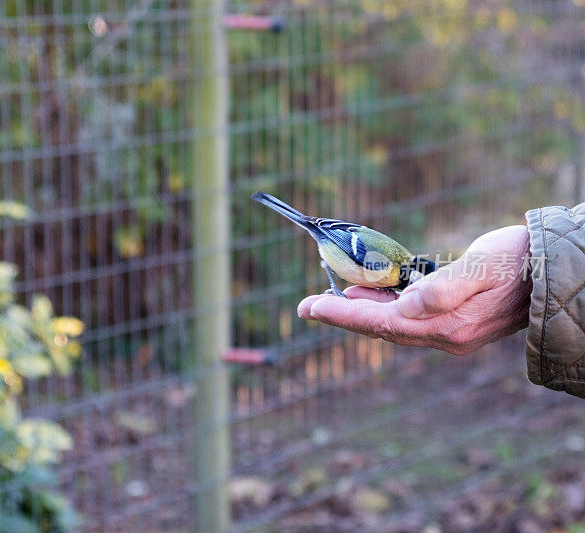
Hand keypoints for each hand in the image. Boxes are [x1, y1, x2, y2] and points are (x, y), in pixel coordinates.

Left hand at [297, 225, 532, 354]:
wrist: (556, 269)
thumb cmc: (518, 258)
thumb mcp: (481, 265)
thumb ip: (443, 289)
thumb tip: (405, 305)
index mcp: (447, 325)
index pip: (382, 323)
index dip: (344, 314)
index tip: (311, 306)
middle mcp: (445, 336)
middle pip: (381, 328)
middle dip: (343, 316)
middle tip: (307, 306)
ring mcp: (451, 334)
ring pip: (393, 326)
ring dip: (361, 313)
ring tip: (332, 298)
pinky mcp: (456, 324)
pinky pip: (408, 321)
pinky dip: (384, 309)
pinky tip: (371, 295)